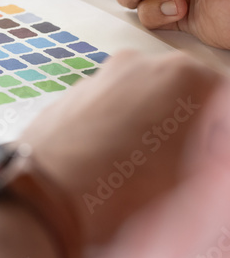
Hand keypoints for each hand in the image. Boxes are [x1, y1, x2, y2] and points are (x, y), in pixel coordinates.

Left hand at [22, 51, 221, 247]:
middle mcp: (140, 63)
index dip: (216, 133)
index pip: (222, 99)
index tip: (210, 156)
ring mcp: (102, 74)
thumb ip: (209, 151)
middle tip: (180, 164)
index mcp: (183, 77)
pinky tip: (113, 160)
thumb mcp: (192, 176)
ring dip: (152, 125)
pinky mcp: (74, 93)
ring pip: (144, 98)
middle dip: (189, 125)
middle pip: (182, 93)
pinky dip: (119, 126)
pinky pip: (111, 106)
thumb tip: (208, 146)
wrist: (45, 194)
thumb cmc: (124, 189)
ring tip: (145, 166)